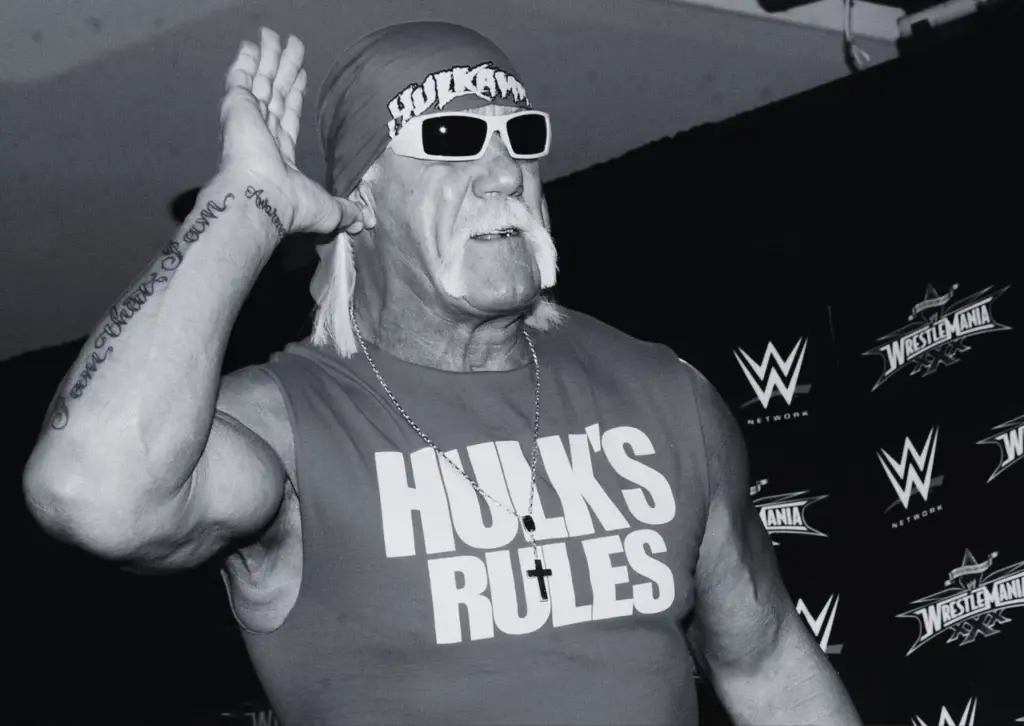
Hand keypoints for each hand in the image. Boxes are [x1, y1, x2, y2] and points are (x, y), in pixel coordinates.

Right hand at [218, 27, 365, 236]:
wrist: (262, 200)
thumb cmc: (291, 207)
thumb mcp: (330, 210)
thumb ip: (346, 211)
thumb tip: (363, 221)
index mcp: (279, 155)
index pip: (288, 117)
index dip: (294, 96)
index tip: (300, 77)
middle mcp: (261, 135)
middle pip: (274, 94)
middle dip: (283, 70)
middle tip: (291, 47)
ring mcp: (247, 119)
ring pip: (260, 81)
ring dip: (269, 59)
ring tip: (274, 36)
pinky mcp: (237, 107)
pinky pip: (240, 77)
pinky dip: (244, 61)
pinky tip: (251, 45)